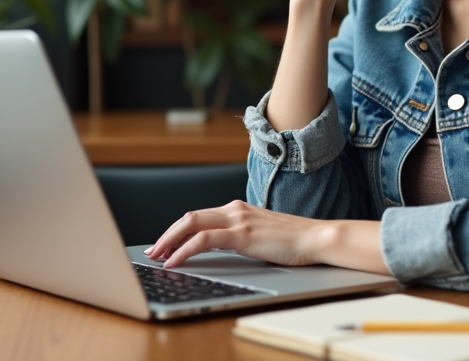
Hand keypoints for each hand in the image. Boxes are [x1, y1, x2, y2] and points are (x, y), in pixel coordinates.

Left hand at [145, 200, 327, 268]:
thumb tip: (222, 248)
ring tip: (158, 256)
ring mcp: (238, 219)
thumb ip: (241, 235)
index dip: (178, 230)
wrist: (315, 238)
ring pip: (192, 224)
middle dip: (167, 234)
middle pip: (189, 217)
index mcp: (238, 208)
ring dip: (170, 241)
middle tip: (153, 251)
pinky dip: (185, 250)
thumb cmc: (293, 240)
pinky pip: (203, 240)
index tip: (165, 244)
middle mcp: (235, 209)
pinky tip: (176, 261)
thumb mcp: (260, 235)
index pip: (199, 216)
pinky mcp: (242, 234)